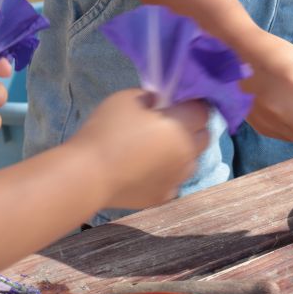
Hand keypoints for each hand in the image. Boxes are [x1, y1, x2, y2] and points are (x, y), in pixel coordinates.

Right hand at [70, 89, 210, 208]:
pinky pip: (175, 181)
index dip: (192, 105)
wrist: (88, 175)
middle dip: (193, 128)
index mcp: (181, 126)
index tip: (178, 104)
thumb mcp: (126, 99)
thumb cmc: (106, 131)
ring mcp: (178, 178)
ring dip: (183, 153)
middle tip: (170, 125)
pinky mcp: (164, 196)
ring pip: (192, 161)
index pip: (203, 111)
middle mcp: (187, 153)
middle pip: (204, 137)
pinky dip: (168, 174)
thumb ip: (152, 97)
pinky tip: (148, 170)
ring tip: (159, 150)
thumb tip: (161, 103)